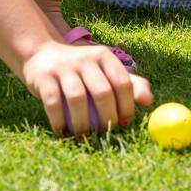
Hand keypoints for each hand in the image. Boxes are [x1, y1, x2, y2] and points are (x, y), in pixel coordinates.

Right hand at [21, 40, 152, 137]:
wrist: (42, 55)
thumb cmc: (81, 70)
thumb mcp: (105, 71)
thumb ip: (130, 84)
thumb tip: (148, 101)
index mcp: (104, 56)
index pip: (122, 82)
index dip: (126, 106)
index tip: (125, 124)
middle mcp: (85, 58)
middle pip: (102, 92)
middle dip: (107, 118)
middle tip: (106, 133)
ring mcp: (63, 67)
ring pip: (77, 98)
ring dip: (83, 123)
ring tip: (85, 135)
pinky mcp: (44, 77)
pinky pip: (53, 102)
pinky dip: (59, 121)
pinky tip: (62, 130)